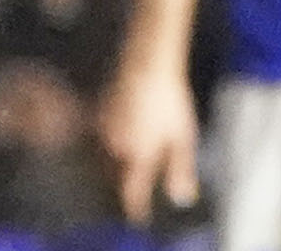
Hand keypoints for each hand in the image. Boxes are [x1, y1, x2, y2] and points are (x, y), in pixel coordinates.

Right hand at [97, 61, 202, 220]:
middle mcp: (116, 148)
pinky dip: (108, 146)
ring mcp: (104, 132)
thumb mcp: (183, 136)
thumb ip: (181, 169)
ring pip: (105, 160)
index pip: (132, 192)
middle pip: (115, 177)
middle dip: (125, 183)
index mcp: (138, 155)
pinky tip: (121, 136)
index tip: (139, 215)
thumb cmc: (169, 100)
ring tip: (130, 160)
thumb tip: (181, 197)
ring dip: (114, 167)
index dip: (135, 207)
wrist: (148, 64)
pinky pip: (99, 141)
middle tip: (137, 184)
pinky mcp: (97, 115)